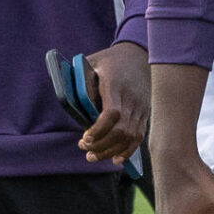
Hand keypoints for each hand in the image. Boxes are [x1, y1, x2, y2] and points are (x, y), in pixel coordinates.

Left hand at [79, 41, 150, 162]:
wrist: (138, 54)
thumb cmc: (109, 60)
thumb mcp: (91, 63)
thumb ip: (79, 80)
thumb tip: (67, 101)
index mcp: (116, 85)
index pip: (112, 113)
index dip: (98, 130)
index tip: (84, 138)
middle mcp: (132, 98)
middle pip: (121, 130)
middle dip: (102, 144)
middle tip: (84, 148)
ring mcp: (141, 107)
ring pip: (130, 136)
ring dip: (111, 151)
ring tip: (93, 156)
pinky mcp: (145, 113)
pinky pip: (139, 136)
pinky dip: (127, 151)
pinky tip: (115, 159)